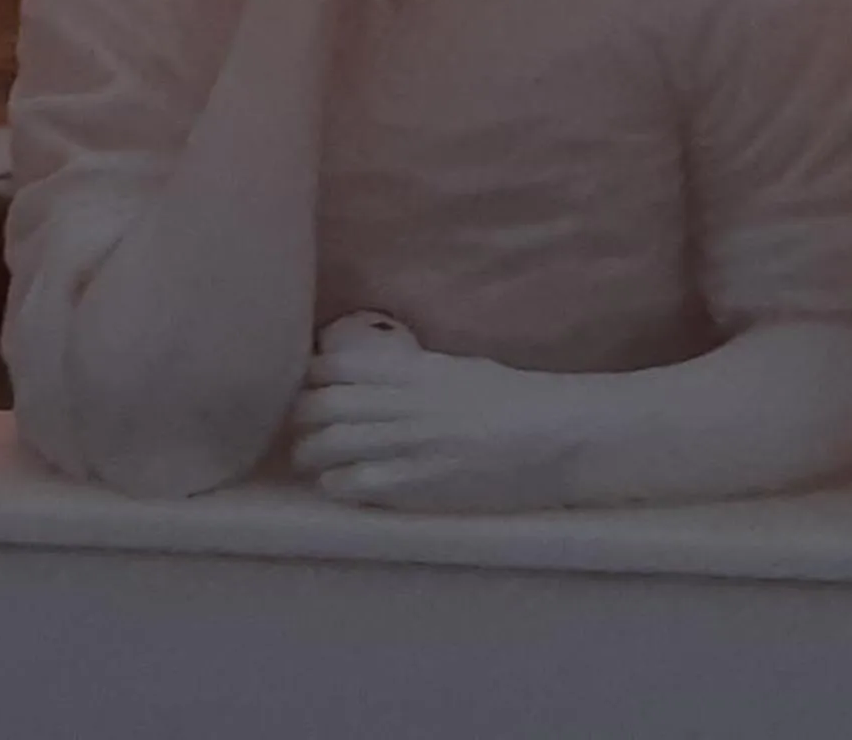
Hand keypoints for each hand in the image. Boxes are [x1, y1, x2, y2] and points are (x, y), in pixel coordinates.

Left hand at [290, 318, 598, 511]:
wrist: (556, 436)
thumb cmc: (515, 400)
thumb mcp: (460, 371)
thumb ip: (416, 373)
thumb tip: (378, 375)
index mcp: (417, 371)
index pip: (342, 366)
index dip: (313, 376)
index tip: (302, 384)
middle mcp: (406, 404)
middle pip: (328, 404)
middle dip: (301, 415)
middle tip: (296, 425)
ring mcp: (411, 445)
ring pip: (334, 444)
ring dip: (310, 452)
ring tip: (305, 458)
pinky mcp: (420, 485)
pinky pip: (360, 483)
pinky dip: (338, 483)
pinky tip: (335, 485)